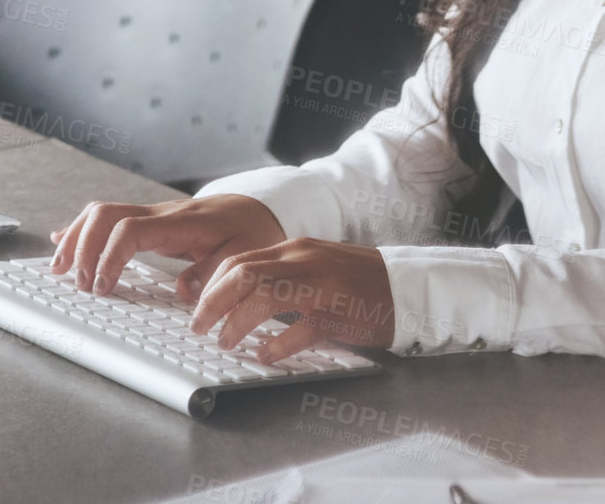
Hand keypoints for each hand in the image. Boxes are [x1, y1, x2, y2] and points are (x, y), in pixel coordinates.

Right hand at [48, 194, 283, 297]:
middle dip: (83, 247)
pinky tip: (63, 242)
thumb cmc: (251, 232)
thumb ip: (213, 272)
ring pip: (101, 213)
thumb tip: (183, 290)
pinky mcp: (149, 221)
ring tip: (60, 269)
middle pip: (105, 215)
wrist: (258, 208)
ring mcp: (152, 215)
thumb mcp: (243, 256)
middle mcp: (160, 214)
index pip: (131, 229)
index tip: (104, 288)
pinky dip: (83, 231)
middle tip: (78, 284)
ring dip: (76, 239)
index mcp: (182, 222)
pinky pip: (109, 219)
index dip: (109, 257)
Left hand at [188, 237, 395, 361]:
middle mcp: (304, 261)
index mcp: (295, 249)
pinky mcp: (338, 314)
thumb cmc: (358, 280)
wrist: (406, 285)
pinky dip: (276, 345)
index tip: (198, 309)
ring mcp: (321, 286)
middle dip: (212, 304)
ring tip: (226, 343)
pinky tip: (266, 355)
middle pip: (242, 274)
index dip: (210, 287)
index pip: (238, 260)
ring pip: (263, 297)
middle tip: (199, 328)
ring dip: (237, 323)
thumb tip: (236, 296)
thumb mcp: (314, 265)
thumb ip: (280, 274)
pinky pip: (298, 330)